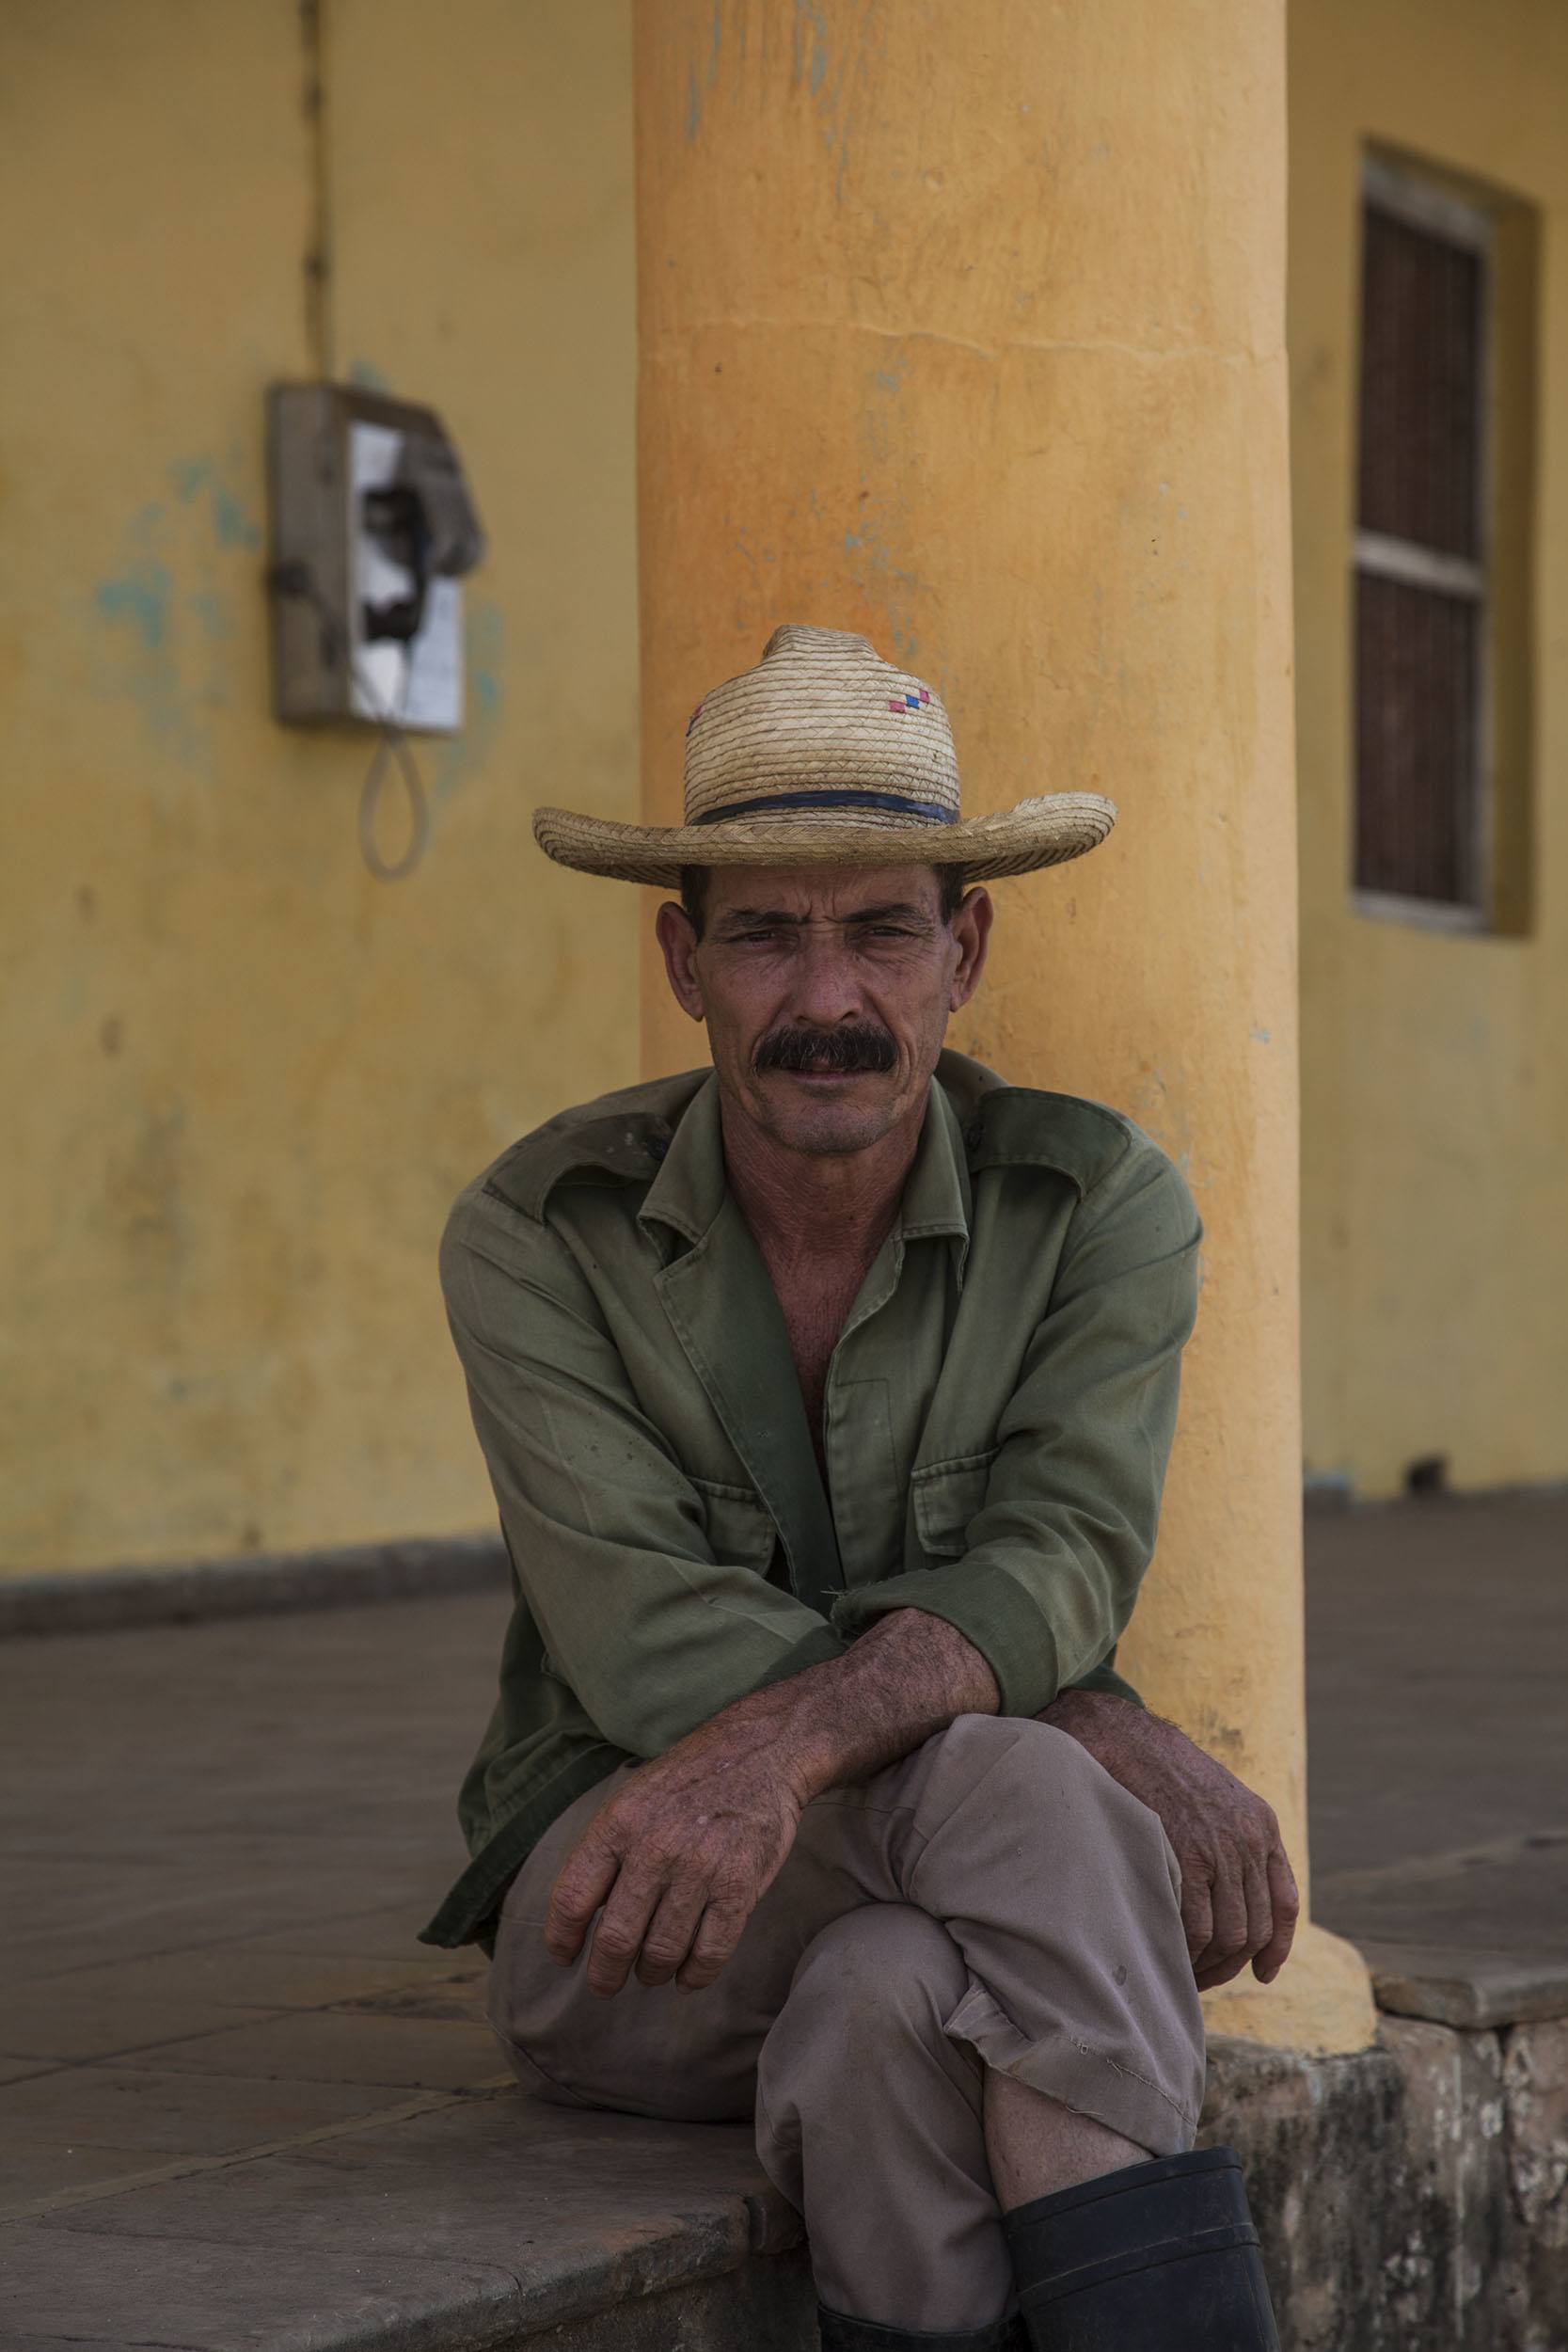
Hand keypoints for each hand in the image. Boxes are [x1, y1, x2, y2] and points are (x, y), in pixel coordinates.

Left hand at [546, 1608, 997, 1999]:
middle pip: (615, 1939)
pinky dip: (695, 1976)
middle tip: (607, 1984)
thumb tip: (579, 1913)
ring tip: (651, 1973)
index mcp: (618, 1824)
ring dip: (652, 1973)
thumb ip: (606, 1849)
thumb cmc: (689, 1779)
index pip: (571, 1898)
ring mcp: (698, 1870)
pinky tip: (688, 1976)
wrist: (761, 1753)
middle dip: (605, 1974)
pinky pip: (710, 1953)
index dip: (562, 1938)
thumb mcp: (633, 1797)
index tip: (565, 1957)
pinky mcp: (739, 1887)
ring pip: (660, 1953)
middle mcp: (653, 1850)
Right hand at [1042, 1690, 1298, 1989]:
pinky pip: (1198, 1927)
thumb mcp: (1217, 1797)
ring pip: (1231, 1935)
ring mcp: (1221, 1851)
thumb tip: (1235, 1894)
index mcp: (1262, 1825)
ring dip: (1211, 1966)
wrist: (1128, 1739)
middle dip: (1234, 1964)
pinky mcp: (1189, 1858)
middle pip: (1256, 1927)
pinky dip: (1189, 1954)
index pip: (1284, 1902)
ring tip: (1186, 1973)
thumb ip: (1235, 1839)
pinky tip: (1173, 1958)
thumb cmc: (1162, 1770)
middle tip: (1208, 1977)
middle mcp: (1250, 1841)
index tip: (1263, 1972)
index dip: (1277, 1946)